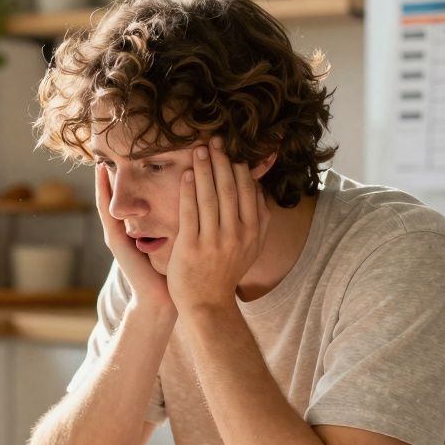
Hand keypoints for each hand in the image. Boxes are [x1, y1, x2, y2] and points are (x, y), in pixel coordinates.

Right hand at [93, 163, 172, 310]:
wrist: (162, 299)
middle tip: (109, 151)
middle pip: (118, 196)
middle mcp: (126, 230)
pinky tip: (101, 178)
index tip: (135, 155)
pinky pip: (106, 213)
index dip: (133, 178)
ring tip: (100, 160)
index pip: (133, 197)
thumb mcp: (179, 238)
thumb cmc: (175, 272)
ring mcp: (118, 236)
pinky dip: (102, 195)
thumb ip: (183, 220)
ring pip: (108, 202)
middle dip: (114, 175)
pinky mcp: (116, 242)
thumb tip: (201, 198)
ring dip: (103, 182)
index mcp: (140, 229)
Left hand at [166, 137, 269, 311]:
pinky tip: (186, 174)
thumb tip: (259, 187)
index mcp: (253, 231)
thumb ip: (258, 219)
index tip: (232, 149)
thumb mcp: (252, 247)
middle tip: (215, 140)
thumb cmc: (226, 271)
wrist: (207, 303)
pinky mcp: (192, 247)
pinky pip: (191, 212)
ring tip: (199, 150)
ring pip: (210, 197)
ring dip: (204, 170)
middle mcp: (237, 235)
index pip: (248, 191)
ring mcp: (214, 241)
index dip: (240, 167)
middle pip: (230, 189)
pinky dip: (188, 191)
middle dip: (222, 161)